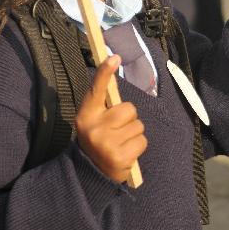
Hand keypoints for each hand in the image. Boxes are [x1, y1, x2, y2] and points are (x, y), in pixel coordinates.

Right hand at [75, 55, 147, 183]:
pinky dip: (138, 146)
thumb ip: (104, 104)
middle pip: (129, 109)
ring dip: (134, 133)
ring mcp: (106, 143)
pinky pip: (142, 141)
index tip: (114, 57)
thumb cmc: (98, 139)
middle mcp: (94, 128)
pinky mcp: (120, 157)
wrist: (92, 172)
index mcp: (86, 115)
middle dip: (129, 118)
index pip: (96, 90)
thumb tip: (115, 71)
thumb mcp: (94, 120)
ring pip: (138, 125)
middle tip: (117, 131)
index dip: (105, 73)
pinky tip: (126, 152)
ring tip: (121, 143)